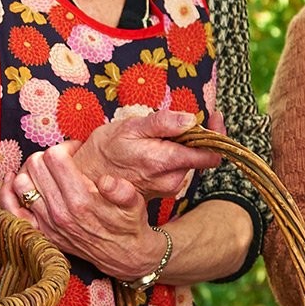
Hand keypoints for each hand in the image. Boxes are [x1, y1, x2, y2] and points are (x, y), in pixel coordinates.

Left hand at [0, 146, 165, 281]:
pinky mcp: (40, 233)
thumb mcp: (135, 204)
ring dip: (30, 171)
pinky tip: (13, 180)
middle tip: (62, 158)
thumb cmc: (128, 224)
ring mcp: (47, 224)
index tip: (76, 150)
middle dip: (48, 155)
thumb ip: (123, 190)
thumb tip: (107, 181)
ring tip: (45, 169)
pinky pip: (11, 211)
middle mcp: (60, 212)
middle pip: (36, 165)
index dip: (65, 147)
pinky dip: (7, 193)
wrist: (123, 256)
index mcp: (82, 201)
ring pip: (21, 183)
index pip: (55, 157)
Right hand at [69, 110, 220, 200]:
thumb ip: (162, 123)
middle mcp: (171, 180)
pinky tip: (161, 144)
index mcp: (165, 162)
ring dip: (186, 144)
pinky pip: (180, 168)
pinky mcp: (164, 189)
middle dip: (199, 135)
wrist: (87, 178)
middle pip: (202, 156)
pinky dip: (177, 153)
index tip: (214, 116)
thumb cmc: (105, 150)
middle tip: (188, 117)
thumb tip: (191, 119)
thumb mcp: (130, 127)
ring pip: (191, 161)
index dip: (217, 134)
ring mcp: (168, 187)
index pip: (209, 154)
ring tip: (167, 131)